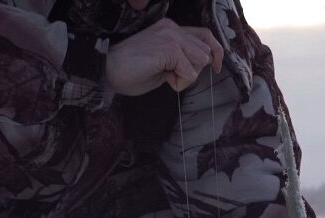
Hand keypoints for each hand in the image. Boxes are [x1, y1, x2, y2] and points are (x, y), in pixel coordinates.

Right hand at [106, 18, 223, 95]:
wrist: (107, 70)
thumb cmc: (130, 72)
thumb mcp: (162, 64)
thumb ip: (180, 59)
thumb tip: (197, 67)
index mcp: (170, 28)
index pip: (205, 35)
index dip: (216, 52)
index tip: (217, 67)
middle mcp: (173, 28)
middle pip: (206, 51)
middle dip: (194, 69)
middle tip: (170, 75)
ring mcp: (171, 36)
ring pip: (201, 61)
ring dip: (187, 76)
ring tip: (165, 76)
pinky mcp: (169, 48)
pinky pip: (190, 72)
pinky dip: (180, 82)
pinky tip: (163, 79)